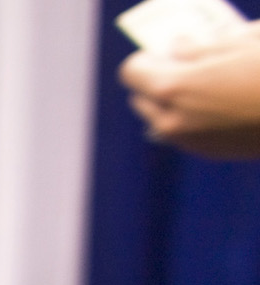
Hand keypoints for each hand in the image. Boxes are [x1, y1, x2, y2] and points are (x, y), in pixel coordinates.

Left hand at [122, 23, 259, 157]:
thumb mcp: (242, 42)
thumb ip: (201, 45)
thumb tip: (178, 47)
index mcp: (173, 87)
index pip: (132, 71)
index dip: (150, 56)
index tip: (170, 49)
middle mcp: (171, 120)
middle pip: (142, 97)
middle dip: (159, 80)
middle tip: (188, 63)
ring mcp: (190, 141)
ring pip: (161, 118)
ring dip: (174, 101)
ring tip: (209, 84)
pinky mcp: (211, 153)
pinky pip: (186, 133)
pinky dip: (193, 118)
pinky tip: (224, 103)